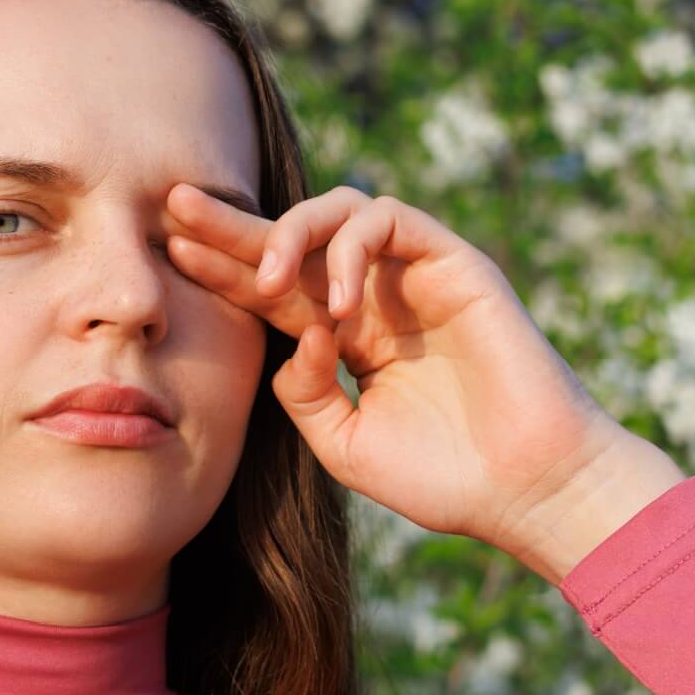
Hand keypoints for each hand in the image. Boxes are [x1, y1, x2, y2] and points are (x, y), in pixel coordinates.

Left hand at [165, 182, 630, 563]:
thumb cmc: (444, 477)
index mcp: (344, 337)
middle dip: (232, 222)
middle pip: (291, 242)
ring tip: (267, 281)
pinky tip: (334, 304)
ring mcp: (413, 277)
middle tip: (177, 203)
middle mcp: (372, 297)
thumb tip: (289, 337)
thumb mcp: (344, 443)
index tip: (168, 254)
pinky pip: (389, 219)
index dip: (222, 269)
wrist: (525, 491)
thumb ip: (301, 392)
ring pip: (339, 211)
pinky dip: (350, 248)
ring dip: (291, 233)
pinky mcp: (454, 263)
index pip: (271, 290)